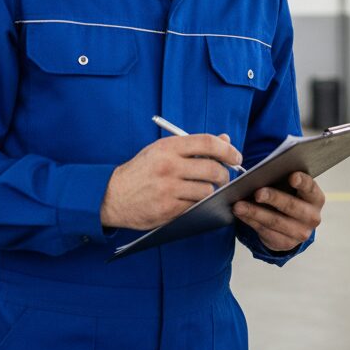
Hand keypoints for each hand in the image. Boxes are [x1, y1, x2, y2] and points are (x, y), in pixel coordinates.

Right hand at [101, 133, 242, 230]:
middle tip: (222, 176)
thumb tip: (224, 139)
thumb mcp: (162, 150)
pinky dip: (198, 204)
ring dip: (211, 191)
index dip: (227, 149)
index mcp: (168, 147)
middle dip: (223, 174)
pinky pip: (196, 207)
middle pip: (213, 169)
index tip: (235, 156)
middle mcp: (169, 167)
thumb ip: (193, 146)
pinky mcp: (169, 210)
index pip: (207, 143)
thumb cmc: (141, 170)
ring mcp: (169, 190)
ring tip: (204, 189)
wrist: (113, 195)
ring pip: (207, 191)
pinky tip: (192, 200)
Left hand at [232, 171, 323, 252]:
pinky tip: (240, 214)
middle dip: (273, 198)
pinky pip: (265, 232)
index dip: (302, 182)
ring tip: (238, 205)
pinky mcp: (286, 243)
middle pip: (291, 206)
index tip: (292, 176)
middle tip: (257, 193)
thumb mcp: (290, 186)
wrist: (292, 222)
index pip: (310, 188)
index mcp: (316, 198)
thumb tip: (262, 173)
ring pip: (275, 222)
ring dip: (254, 212)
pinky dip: (250, 221)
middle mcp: (312, 217)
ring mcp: (301, 233)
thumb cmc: (289, 194)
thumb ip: (283, 178)